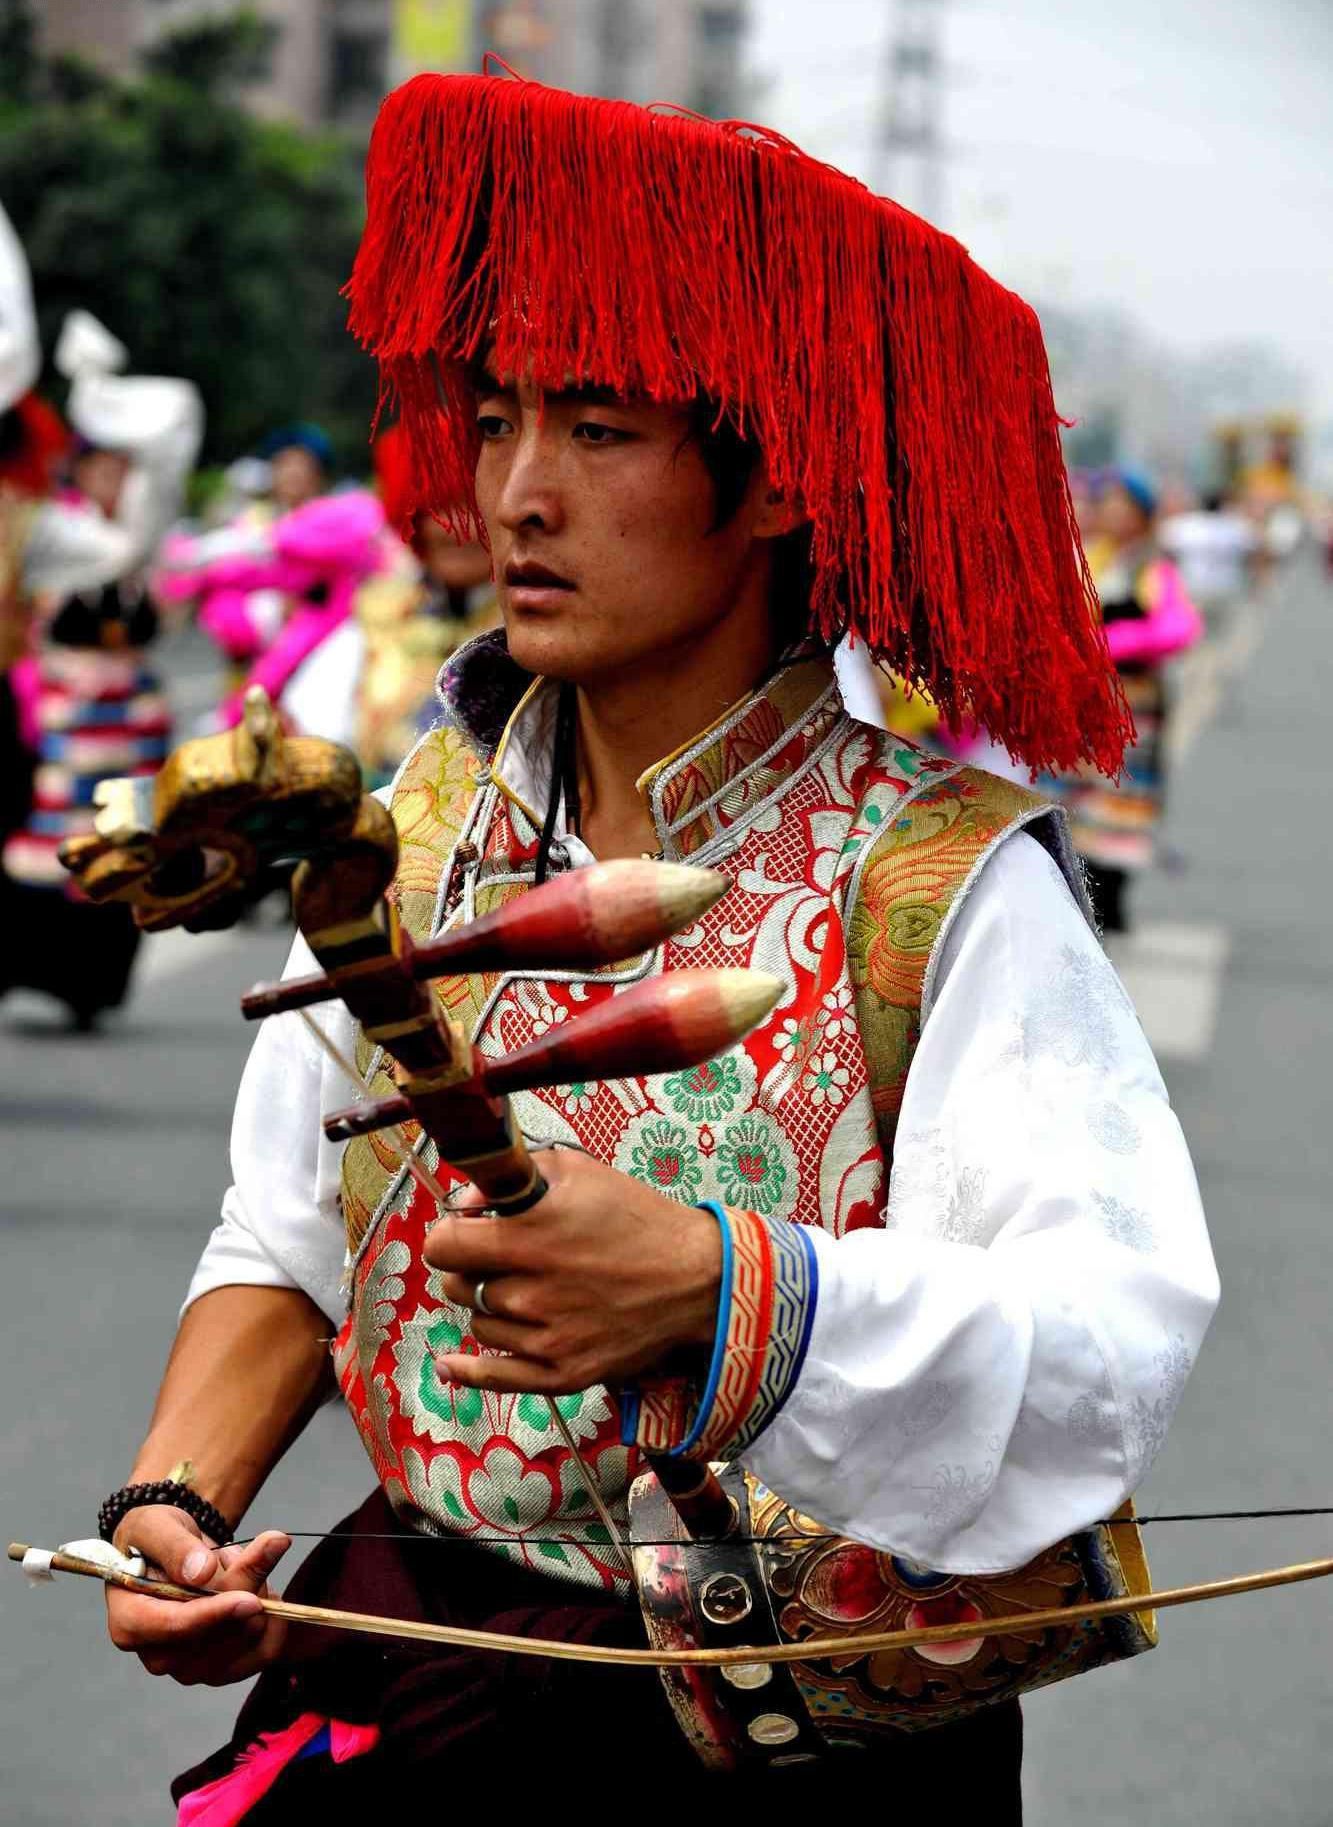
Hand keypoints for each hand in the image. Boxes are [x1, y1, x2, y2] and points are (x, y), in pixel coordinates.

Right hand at [105, 1505, 289, 1686]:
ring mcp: (190, 1669)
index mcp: (130, 1624)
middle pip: (217, 1633)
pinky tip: (261, 1590)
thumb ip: (175, 1546)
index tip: (250, 1598)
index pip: (175, 1627)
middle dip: (245, 1585)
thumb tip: (202, 1572)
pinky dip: (274, 1617)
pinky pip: (265, 1651)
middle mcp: (157, 1657)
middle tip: (249, 1548)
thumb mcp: (155, 1526)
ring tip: (240, 1566)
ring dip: (257, 1593)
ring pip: (245, 1638)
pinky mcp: (222, 1670)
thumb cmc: (154, 1540)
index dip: (215, 1614)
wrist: (172, 1554)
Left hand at [424, 1150, 722, 1394]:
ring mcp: (547, 1338)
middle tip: (499, 1259)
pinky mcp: (563, 1373)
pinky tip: (450, 1364)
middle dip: (471, 1269)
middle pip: (459, 1286)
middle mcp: (533, 1290)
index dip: (450, 1235)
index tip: (464, 1233)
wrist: (696, 1277)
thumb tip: (464, 1204)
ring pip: (480, 1323)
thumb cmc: (637, 1218)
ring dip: (491, 1305)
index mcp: (531, 1236)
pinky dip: (468, 1371)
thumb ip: (511, 1178)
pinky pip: (496, 1377)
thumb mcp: (577, 1172)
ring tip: (528, 1289)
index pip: (445, 1246)